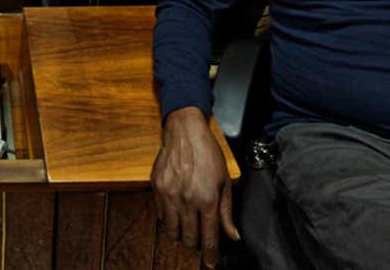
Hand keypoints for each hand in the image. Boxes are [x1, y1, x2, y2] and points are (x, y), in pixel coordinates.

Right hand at [152, 107, 237, 266]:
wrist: (185, 131)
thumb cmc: (208, 154)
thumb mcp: (224, 182)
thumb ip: (227, 211)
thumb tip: (233, 235)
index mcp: (207, 200)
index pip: (209, 238)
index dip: (210, 255)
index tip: (210, 265)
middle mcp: (187, 201)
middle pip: (189, 239)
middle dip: (195, 245)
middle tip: (199, 241)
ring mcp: (169, 196)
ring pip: (172, 231)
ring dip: (180, 234)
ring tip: (186, 228)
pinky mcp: (156, 189)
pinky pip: (160, 215)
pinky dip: (168, 219)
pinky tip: (175, 212)